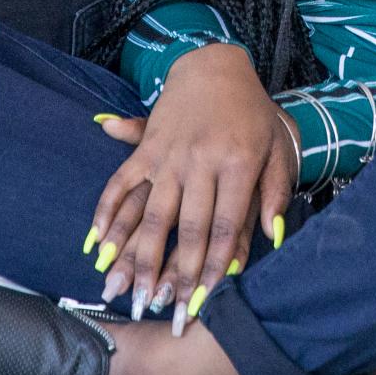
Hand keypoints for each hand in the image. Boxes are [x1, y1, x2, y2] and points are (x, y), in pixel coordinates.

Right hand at [86, 43, 297, 326]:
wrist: (216, 64)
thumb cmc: (254, 113)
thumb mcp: (278, 148)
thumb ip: (275, 193)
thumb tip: (274, 236)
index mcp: (238, 163)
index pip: (226, 226)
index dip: (215, 267)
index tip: (203, 302)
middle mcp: (201, 160)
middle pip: (187, 226)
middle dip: (174, 272)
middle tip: (160, 310)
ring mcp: (169, 154)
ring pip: (150, 212)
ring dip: (134, 254)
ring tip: (123, 289)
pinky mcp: (146, 147)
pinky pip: (121, 183)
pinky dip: (106, 214)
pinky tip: (96, 244)